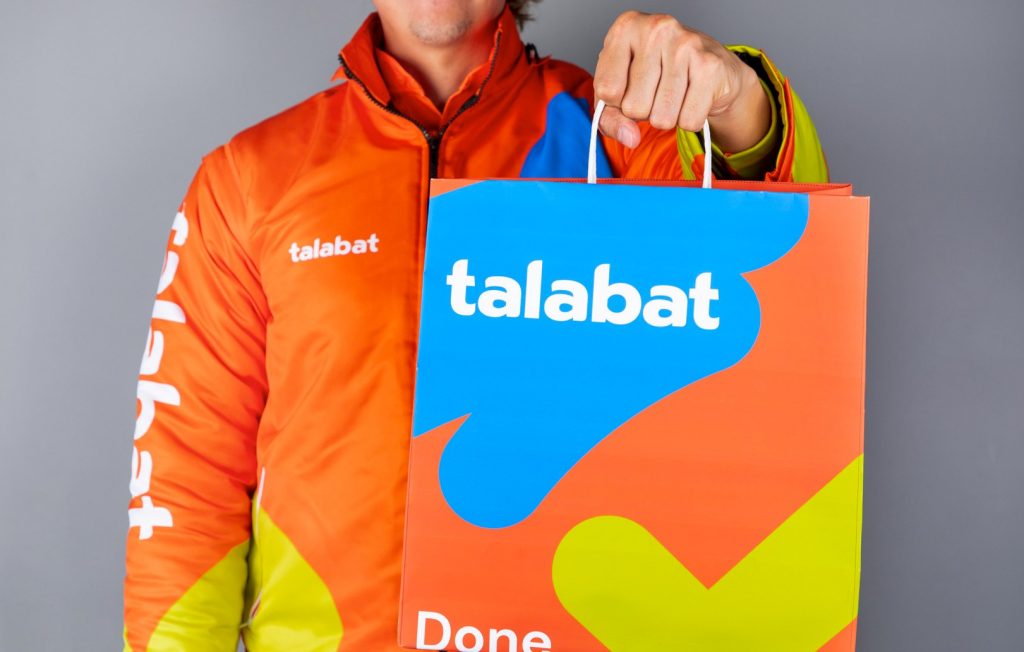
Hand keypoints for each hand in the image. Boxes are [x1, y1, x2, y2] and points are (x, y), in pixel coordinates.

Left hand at [594, 11, 770, 152]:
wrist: (707, 67)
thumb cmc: (655, 78)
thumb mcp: (619, 93)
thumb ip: (610, 119)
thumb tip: (630, 137)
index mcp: (625, 29)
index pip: (607, 90)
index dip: (616, 102)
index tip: (628, 87)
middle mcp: (655, 29)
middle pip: (634, 107)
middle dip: (643, 111)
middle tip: (656, 91)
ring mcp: (685, 45)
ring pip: (662, 118)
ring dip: (666, 117)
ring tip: (674, 94)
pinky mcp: (710, 66)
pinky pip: (688, 121)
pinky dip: (689, 119)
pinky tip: (692, 97)